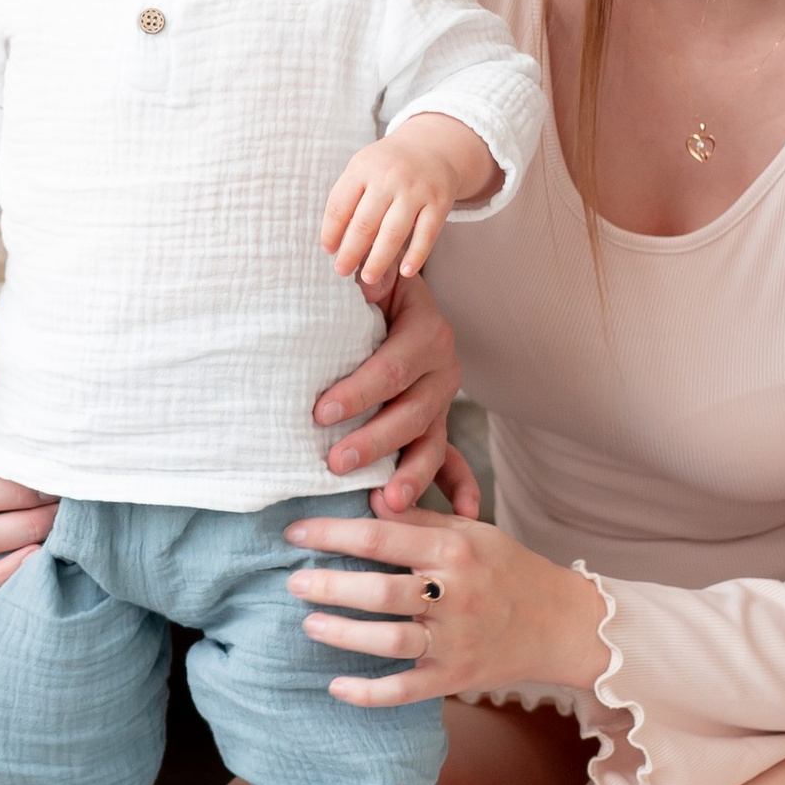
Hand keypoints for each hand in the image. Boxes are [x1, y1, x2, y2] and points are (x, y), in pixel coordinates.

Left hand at [283, 506, 609, 707]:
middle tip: (293, 580)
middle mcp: (455, 595)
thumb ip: (420, 517)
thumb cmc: (507, 569)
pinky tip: (336, 687)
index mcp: (454, 551)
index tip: (295, 533)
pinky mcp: (455, 677)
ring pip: (388, 640)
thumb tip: (368, 498)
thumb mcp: (471, 532)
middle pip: (380, 590)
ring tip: (309, 623)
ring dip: (342, 633)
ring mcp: (455, 640)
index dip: (332, 533)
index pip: (381, 535)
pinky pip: (405, 689)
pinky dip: (368, 693)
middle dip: (330, 585)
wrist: (561, 622)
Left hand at [309, 265, 461, 511]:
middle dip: (374, 441)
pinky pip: (454, 460)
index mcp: (426, 332)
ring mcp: (442, 402)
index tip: (320, 412)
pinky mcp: (438, 425)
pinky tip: (464, 511)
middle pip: (411, 412)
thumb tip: (353, 274)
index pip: (392, 367)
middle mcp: (442, 369)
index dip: (359, 391)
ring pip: (431, 442)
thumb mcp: (370, 274)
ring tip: (386, 503)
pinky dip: (459, 487)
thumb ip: (365, 276)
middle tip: (335, 463)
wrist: (395, 291)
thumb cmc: (369, 287)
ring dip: (411, 474)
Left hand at [322, 112, 488, 291]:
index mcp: (363, 167)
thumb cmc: (388, 166)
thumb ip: (349, 198)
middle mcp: (389, 177)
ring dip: (378, 260)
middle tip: (342, 271)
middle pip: (364, 223)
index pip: (339, 205)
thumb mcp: (363, 169)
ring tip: (368, 278)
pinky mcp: (439, 202)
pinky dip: (416, 255)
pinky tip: (405, 271)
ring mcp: (416, 190)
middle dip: (350, 252)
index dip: (330, 231)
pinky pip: (426, 234)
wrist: (432, 147)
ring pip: (393, 232)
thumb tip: (334, 242)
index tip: (328, 250)